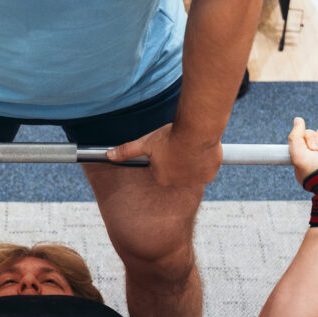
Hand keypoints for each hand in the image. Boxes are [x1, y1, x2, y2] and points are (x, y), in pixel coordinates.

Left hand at [106, 123, 221, 186]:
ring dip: (192, 161)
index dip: (164, 155)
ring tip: (191, 145)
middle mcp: (178, 183)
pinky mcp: (208, 176)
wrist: (197, 132)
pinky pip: (206, 170)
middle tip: (180, 144)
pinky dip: (205, 162)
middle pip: (177, 171)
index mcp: (161, 177)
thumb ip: (127, 151)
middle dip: (178, 159)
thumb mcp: (146, 142)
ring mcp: (194, 181)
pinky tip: (202, 150)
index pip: (161, 168)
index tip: (168, 145)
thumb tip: (108, 155)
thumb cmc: (171, 137)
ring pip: (192, 171)